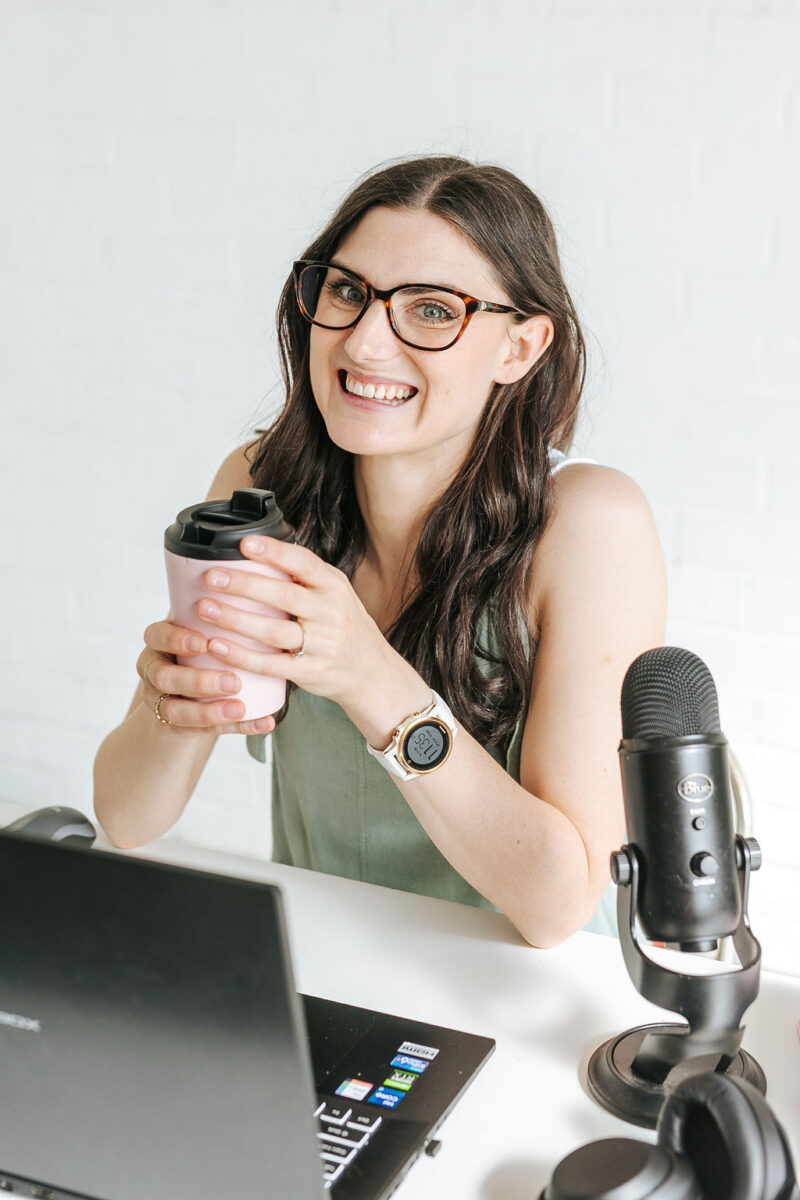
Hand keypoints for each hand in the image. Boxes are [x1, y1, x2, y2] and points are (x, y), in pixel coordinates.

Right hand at [137, 618, 276, 736]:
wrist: (180, 695)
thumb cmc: (200, 647)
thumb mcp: (201, 624)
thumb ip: (224, 604)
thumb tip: (274, 565)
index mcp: (160, 641)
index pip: (156, 635)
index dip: (176, 639)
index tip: (203, 640)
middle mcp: (155, 670)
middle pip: (164, 677)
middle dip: (196, 680)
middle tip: (231, 680)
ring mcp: (163, 702)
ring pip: (177, 711)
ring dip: (211, 711)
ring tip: (240, 705)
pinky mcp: (178, 728)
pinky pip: (204, 733)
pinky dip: (238, 729)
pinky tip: (265, 723)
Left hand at [197, 535, 393, 713]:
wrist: (372, 672)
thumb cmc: (344, 627)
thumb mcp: (335, 594)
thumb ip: (305, 576)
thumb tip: (258, 549)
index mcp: (334, 586)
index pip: (304, 563)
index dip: (274, 552)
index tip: (244, 544)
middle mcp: (330, 613)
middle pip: (284, 595)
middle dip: (244, 585)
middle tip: (212, 577)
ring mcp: (322, 645)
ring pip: (273, 631)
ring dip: (236, 619)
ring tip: (205, 609)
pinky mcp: (310, 672)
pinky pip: (271, 665)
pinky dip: (242, 656)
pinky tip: (218, 646)